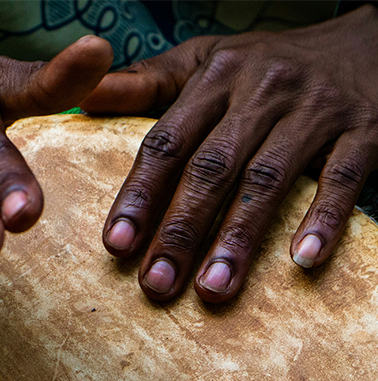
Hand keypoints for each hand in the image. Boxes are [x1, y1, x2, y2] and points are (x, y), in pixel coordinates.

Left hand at [80, 5, 377, 303]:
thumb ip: (147, 83)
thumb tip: (84, 98)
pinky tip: (302, 261)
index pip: (168, 142)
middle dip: (181, 230)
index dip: (140, 195)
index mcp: (216, 78)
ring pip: (269, 179)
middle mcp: (262, 92)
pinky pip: (342, 177)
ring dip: (239, 238)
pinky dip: (324, 218)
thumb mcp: (206, 59)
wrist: (367, 41)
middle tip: (156, 283)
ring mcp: (315, 112)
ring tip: (212, 288)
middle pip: (212, 168)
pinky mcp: (365, 131)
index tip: (117, 244)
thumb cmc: (269, 63)